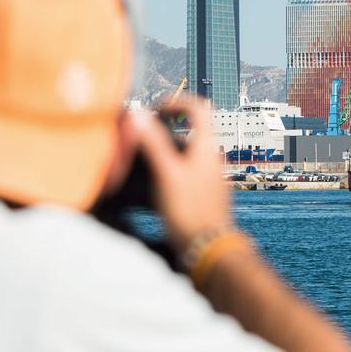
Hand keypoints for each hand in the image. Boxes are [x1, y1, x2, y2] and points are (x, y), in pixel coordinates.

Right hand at [132, 96, 234, 251]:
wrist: (209, 249)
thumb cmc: (190, 212)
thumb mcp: (166, 173)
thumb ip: (153, 143)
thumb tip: (139, 115)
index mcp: (206, 148)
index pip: (198, 108)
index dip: (176, 102)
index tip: (156, 110)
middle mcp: (211, 159)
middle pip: (190, 132)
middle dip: (164, 131)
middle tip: (143, 138)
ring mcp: (210, 178)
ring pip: (186, 154)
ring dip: (166, 154)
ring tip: (145, 166)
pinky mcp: (205, 195)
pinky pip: (187, 174)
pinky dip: (171, 173)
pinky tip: (156, 190)